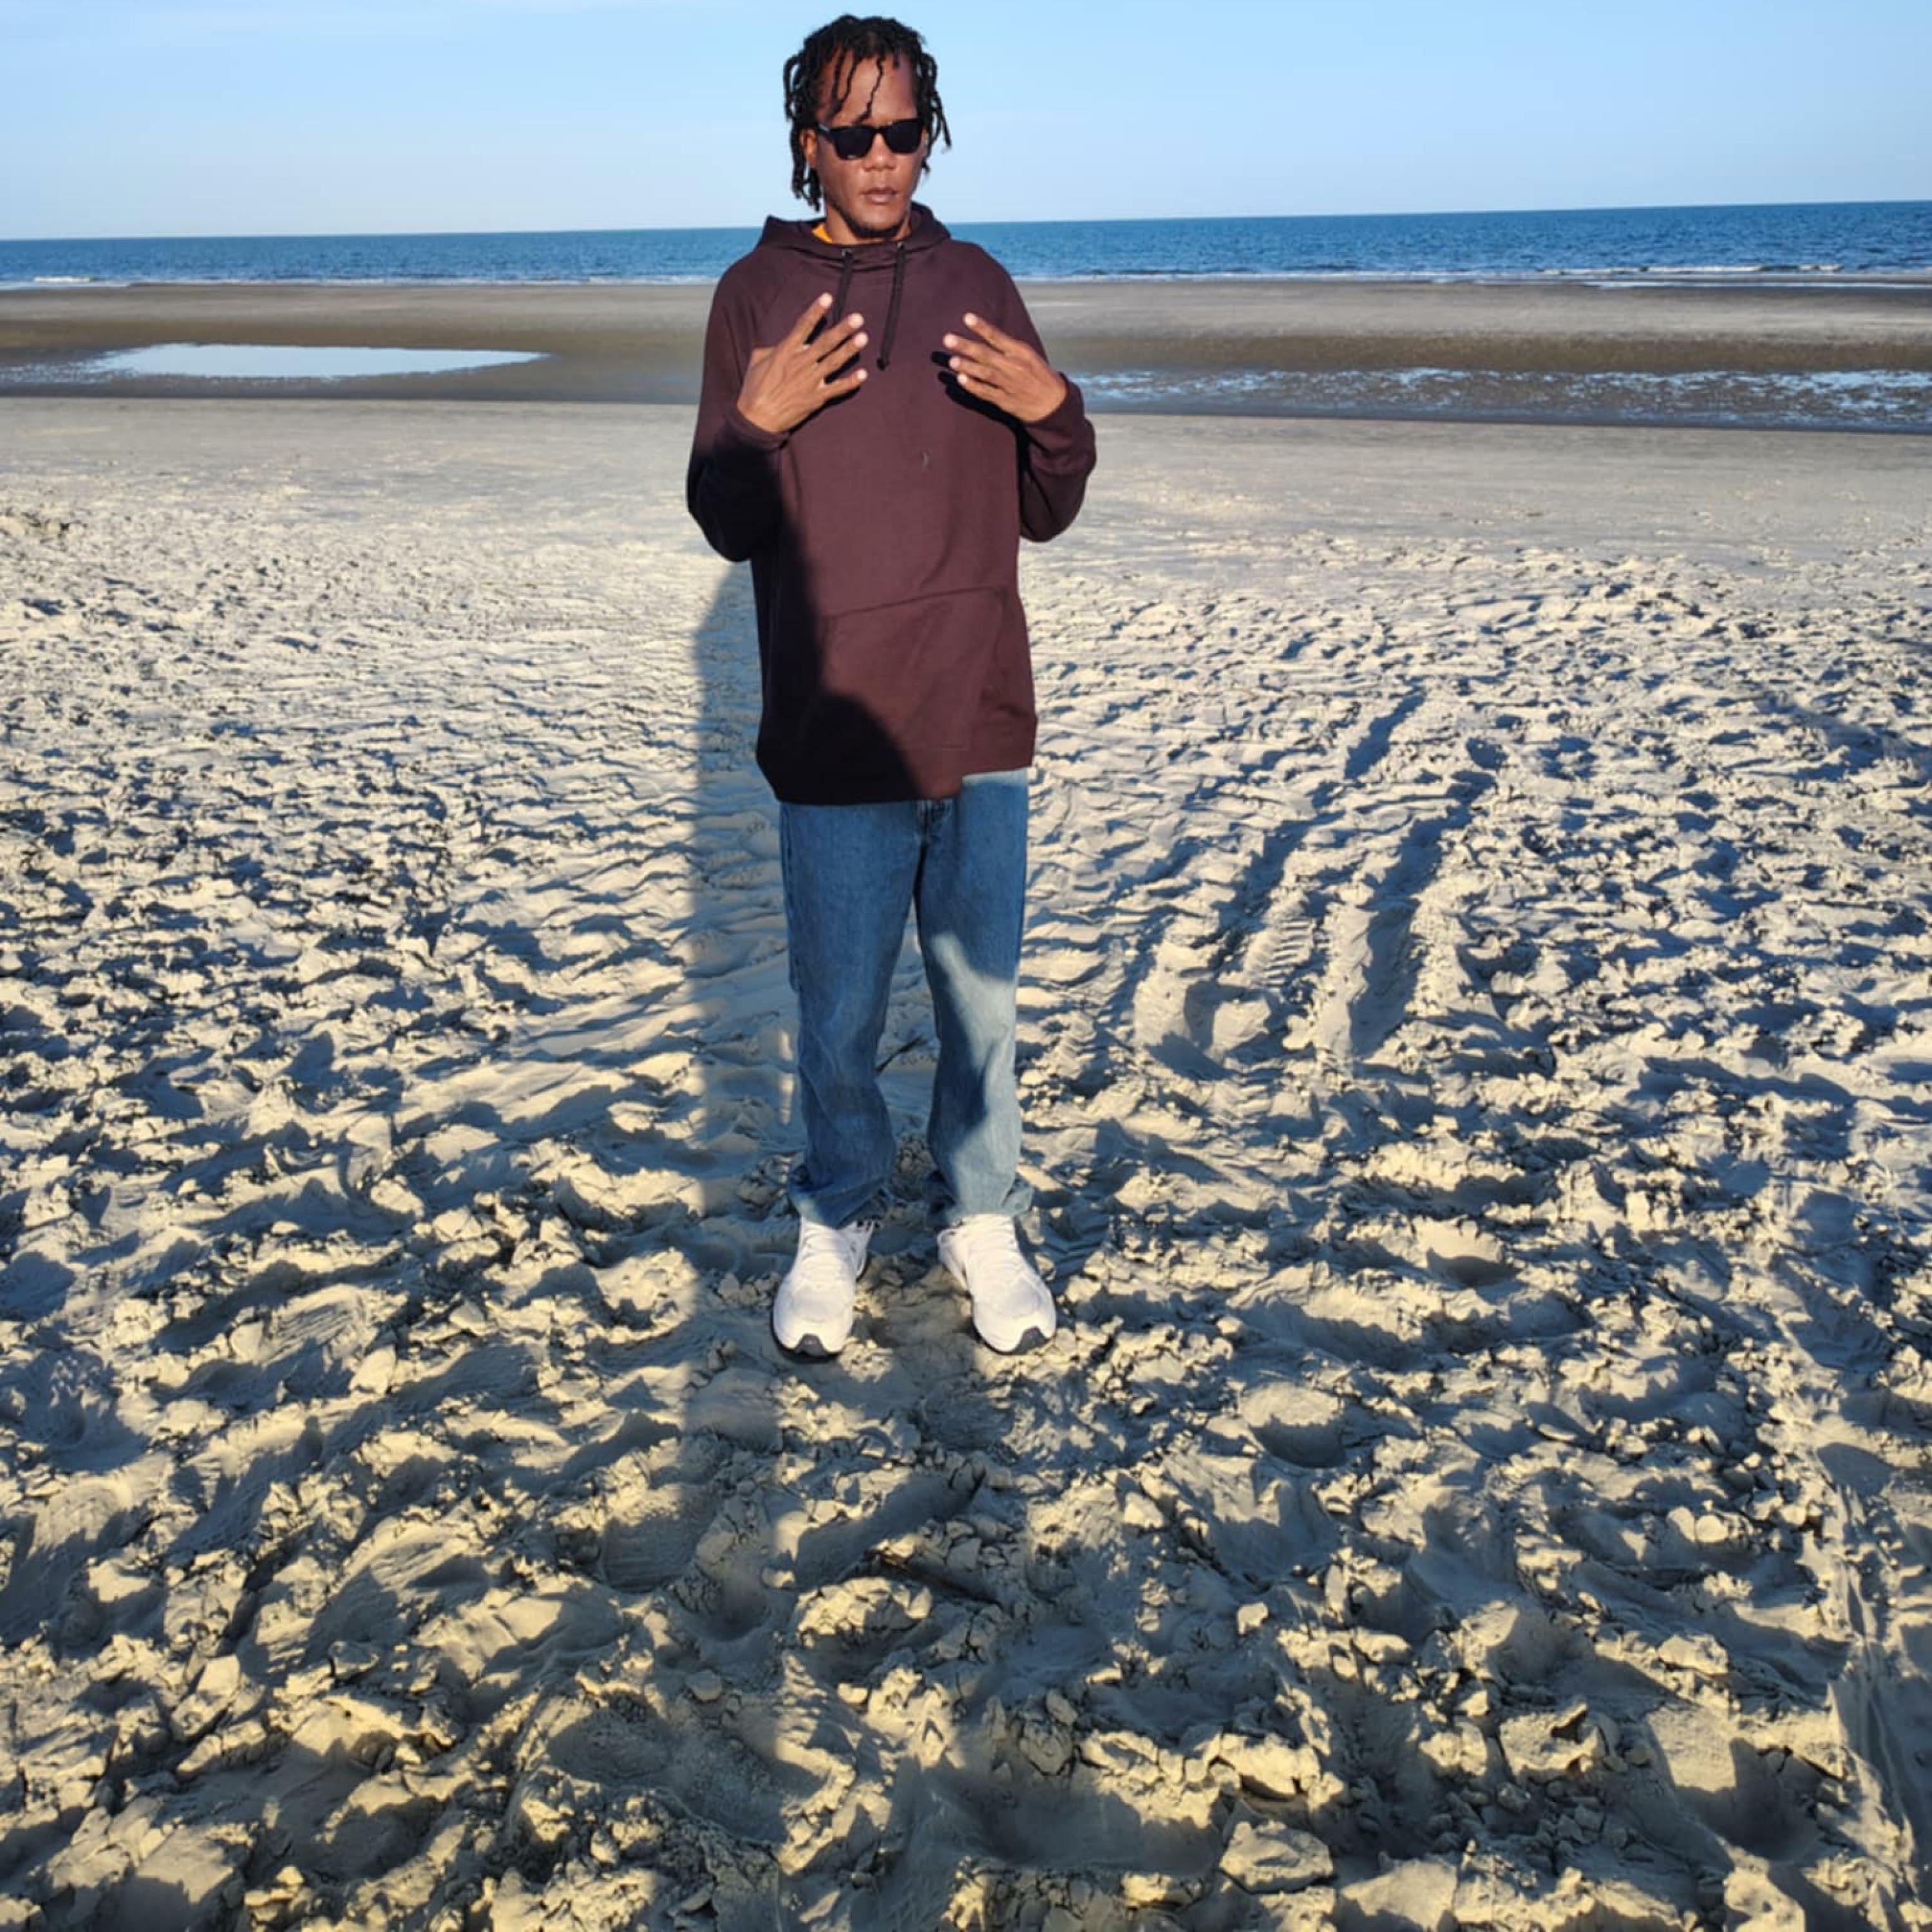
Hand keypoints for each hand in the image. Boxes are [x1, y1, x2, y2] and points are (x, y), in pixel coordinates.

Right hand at [737, 293, 867, 434]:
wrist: (757, 419)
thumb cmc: (754, 389)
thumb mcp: (757, 361)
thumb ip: (771, 348)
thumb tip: (780, 342)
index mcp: (786, 351)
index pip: (804, 326)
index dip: (816, 311)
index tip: (828, 297)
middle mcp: (801, 363)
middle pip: (825, 342)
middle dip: (842, 329)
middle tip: (858, 318)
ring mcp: (810, 381)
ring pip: (834, 362)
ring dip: (849, 350)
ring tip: (863, 337)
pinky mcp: (816, 398)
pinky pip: (836, 389)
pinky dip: (850, 382)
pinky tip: (863, 375)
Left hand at [941, 312, 1067, 423]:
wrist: (1054, 403)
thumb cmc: (1039, 376)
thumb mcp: (1029, 356)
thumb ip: (1008, 347)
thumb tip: (986, 335)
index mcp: (1020, 352)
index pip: (998, 336)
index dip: (982, 327)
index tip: (967, 318)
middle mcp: (1014, 366)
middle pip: (986, 354)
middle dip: (966, 346)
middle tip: (948, 339)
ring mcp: (1009, 384)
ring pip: (985, 373)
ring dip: (967, 366)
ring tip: (952, 361)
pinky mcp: (1006, 401)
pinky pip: (986, 392)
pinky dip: (974, 386)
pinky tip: (962, 380)